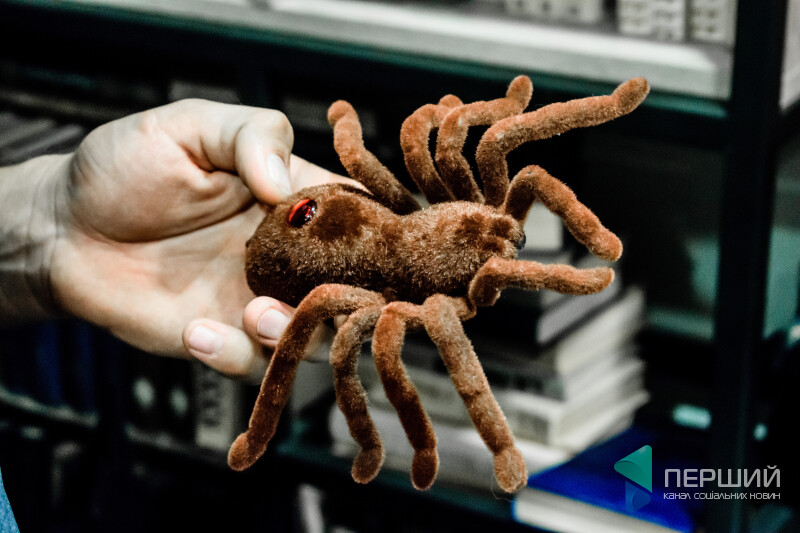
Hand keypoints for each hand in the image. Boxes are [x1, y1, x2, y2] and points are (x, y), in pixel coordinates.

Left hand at [48, 99, 352, 379]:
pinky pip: (251, 361)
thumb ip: (248, 135)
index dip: (382, 234)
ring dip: (295, 332)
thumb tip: (284, 184)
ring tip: (255, 313)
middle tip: (319, 292)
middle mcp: (288, 254)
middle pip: (352, 286)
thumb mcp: (188, 126)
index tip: (383, 247)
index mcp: (295, 198)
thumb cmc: (124, 168)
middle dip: (349, 298)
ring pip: (313, 334)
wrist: (62, 229)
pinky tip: (195, 332)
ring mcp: (257, 298)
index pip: (362, 216)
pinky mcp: (223, 337)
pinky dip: (234, 355)